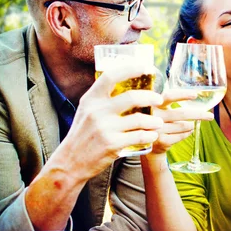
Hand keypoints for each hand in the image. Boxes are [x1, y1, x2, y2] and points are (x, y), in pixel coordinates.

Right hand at [57, 63, 164, 181]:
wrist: (70, 162)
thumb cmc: (83, 134)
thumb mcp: (87, 111)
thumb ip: (103, 99)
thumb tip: (127, 82)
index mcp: (91, 99)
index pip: (111, 76)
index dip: (131, 69)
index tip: (146, 67)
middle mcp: (97, 111)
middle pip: (132, 97)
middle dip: (151, 97)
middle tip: (159, 99)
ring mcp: (104, 128)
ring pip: (139, 119)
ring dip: (154, 120)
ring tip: (159, 122)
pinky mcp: (112, 144)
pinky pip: (139, 136)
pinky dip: (149, 135)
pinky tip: (152, 135)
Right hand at [149, 89, 213, 154]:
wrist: (144, 141)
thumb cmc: (157, 118)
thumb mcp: (159, 107)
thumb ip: (169, 101)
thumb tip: (195, 95)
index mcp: (154, 103)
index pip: (169, 96)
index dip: (182, 95)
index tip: (195, 95)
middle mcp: (154, 115)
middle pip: (182, 113)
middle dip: (199, 114)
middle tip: (210, 116)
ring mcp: (156, 129)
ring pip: (184, 126)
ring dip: (191, 126)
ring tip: (191, 125)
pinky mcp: (160, 141)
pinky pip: (182, 136)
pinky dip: (187, 134)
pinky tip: (185, 132)